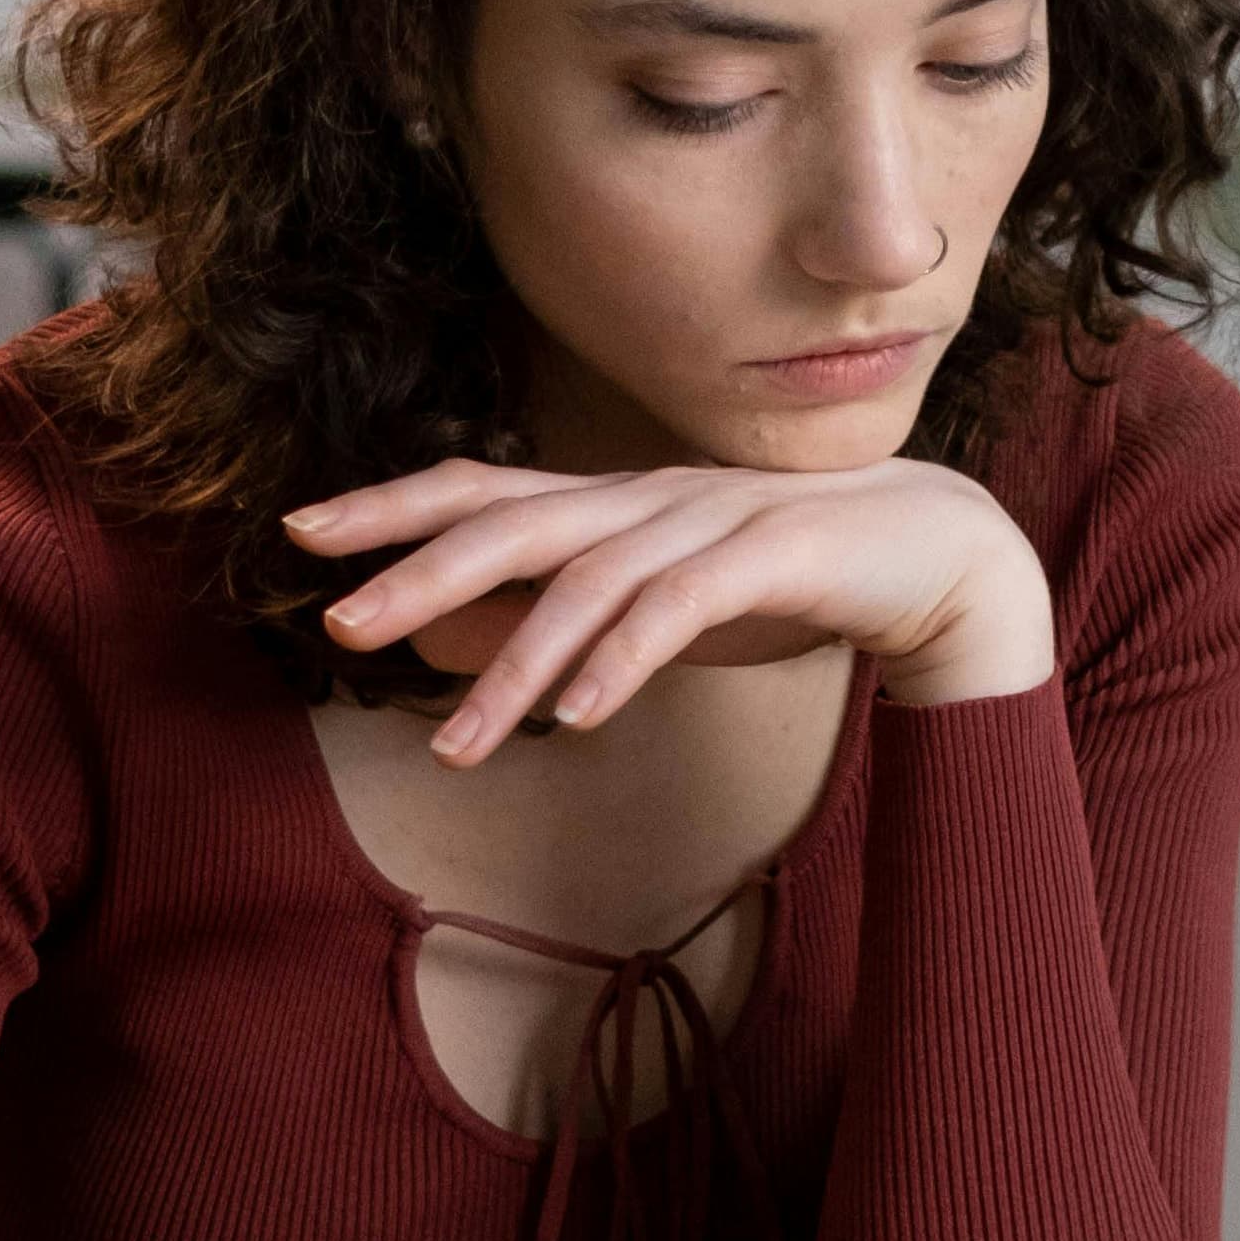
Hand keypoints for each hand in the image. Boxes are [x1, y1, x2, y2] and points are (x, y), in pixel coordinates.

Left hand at [283, 453, 1055, 762]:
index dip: (391, 505)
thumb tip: (445, 650)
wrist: (939, 553)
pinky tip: (578, 720)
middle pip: (510, 523)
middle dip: (419, 573)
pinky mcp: (771, 555)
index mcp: (613, 503)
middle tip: (340, 626)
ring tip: (457, 750)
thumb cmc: (785, 580)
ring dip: (516, 669)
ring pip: (587, 585)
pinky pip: (679, 609)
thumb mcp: (652, 606)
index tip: (300, 533)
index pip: (482, 490)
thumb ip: (556, 621)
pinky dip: (622, 662)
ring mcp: (708, 520)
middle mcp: (645, 498)